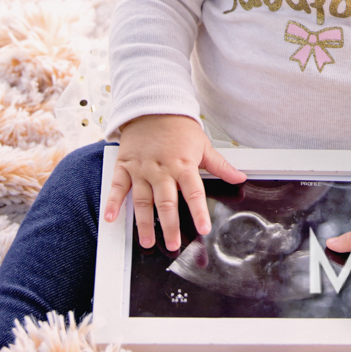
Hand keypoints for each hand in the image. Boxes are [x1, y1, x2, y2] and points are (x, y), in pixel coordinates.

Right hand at [103, 114, 245, 251]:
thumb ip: (220, 165)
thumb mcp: (203, 145)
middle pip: (166, 202)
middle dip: (170, 226)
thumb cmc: (179, 128)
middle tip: (173, 244)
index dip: (199, 212)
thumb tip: (240, 177)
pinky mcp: (125, 165)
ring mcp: (142, 168)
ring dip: (144, 222)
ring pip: (143, 200)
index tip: (203, 229)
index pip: (194, 192)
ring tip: (147, 242)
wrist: (154, 107)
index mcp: (183, 164)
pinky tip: (111, 218)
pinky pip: (118, 186)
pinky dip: (113, 202)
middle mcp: (162, 169)